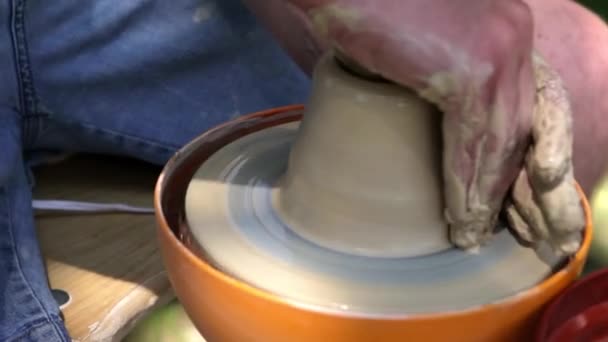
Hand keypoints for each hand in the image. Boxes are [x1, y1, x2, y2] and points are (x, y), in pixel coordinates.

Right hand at [281, 0, 585, 253]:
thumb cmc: (360, 7)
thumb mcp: (414, 46)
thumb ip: (435, 77)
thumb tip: (428, 121)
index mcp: (502, 27)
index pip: (518, 106)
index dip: (507, 158)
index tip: (495, 198)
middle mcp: (512, 35)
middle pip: (519, 126)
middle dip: (509, 185)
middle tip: (495, 226)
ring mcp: (498, 48)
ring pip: (499, 141)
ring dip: (484, 196)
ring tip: (469, 234)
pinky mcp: (471, 67)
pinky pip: (474, 143)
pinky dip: (465, 185)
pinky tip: (459, 215)